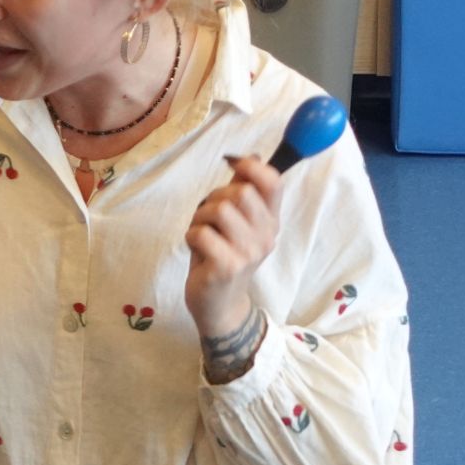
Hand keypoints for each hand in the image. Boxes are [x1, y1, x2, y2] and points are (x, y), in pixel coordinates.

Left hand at [184, 154, 281, 337]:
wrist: (220, 306)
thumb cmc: (224, 258)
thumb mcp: (238, 225)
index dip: (251, 167)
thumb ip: (243, 195)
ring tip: (201, 233)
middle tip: (207, 217)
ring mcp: (248, 252)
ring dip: (199, 217)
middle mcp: (265, 236)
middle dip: (214, 198)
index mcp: (271, 221)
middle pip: (240, 192)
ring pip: (218, 209)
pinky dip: (190, 236)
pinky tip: (196, 249)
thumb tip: (249, 158)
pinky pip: (200, 233)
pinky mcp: (226, 266)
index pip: (273, 182)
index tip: (233, 167)